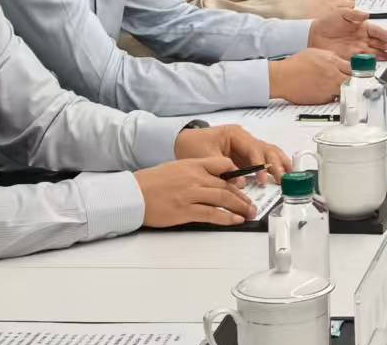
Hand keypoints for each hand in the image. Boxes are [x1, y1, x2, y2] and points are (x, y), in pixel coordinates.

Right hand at [136, 156, 257, 227]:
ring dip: (240, 207)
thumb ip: (196, 171)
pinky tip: (235, 220)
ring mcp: (191, 194)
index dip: (238, 174)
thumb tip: (216, 180)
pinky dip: (226, 217)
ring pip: (223, 199)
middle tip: (253, 203)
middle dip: (243, 196)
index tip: (246, 182)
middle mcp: (195, 178)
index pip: (223, 165)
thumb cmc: (152, 182)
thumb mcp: (177, 168)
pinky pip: (211, 214)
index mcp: (193, 165)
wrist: (133, 194)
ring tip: (250, 213)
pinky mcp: (185, 211)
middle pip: (227, 185)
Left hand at [175, 124, 291, 179]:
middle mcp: (244, 139)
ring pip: (269, 152)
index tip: (261, 178)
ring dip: (280, 163)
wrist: (182, 142)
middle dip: (276, 164)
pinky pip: (264, 159)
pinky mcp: (246, 157)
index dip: (259, 164)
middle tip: (282, 179)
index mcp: (235, 134)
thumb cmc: (192, 146)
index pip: (253, 149)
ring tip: (289, 176)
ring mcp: (247, 147)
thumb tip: (241, 184)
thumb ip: (222, 170)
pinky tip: (283, 173)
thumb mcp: (203, 157)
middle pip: (266, 149)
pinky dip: (274, 165)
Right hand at [268, 48, 350, 103]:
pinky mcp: (323, 99)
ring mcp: (329, 88)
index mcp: (332, 61)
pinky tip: (324, 92)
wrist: (282, 77)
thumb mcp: (316, 53)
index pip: (354, 67)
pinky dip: (332, 97)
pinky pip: (333, 99)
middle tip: (353, 82)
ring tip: (337, 88)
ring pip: (346, 91)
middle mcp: (333, 75)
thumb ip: (331, 58)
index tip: (359, 73)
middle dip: (354, 81)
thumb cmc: (295, 64)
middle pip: (353, 80)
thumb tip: (341, 62)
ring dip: (344, 90)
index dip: (357, 70)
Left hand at [309, 8, 386, 61]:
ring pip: (374, 53)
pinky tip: (377, 64)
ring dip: (382, 55)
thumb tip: (366, 15)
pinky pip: (363, 62)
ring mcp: (357, 49)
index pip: (375, 30)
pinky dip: (371, 64)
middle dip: (385, 46)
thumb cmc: (327, 22)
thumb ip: (354, 14)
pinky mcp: (351, 58)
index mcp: (361, 27)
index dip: (381, 33)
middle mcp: (362, 39)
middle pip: (377, 43)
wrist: (313, 35)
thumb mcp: (341, 13)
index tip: (386, 36)